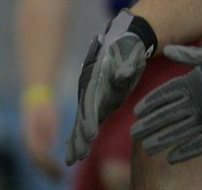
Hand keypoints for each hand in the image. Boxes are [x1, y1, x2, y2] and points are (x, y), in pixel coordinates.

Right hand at [22, 99, 63, 178]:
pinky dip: (47, 164)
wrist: (36, 98)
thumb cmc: (45, 106)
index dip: (48, 164)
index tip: (59, 171)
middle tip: (60, 179)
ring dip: (47, 170)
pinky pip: (39, 156)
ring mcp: (29, 142)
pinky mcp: (33, 142)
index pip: (38, 154)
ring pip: (36, 161)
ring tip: (59, 177)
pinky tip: (56, 169)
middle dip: (48, 171)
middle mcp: (27, 141)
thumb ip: (50, 130)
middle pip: (36, 160)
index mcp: (30, 135)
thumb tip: (52, 145)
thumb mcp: (50, 116)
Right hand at [66, 9, 156, 164]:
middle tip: (77, 156)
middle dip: (79, 136)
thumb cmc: (129, 49)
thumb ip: (125, 67)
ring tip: (72, 159)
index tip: (90, 135)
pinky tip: (77, 153)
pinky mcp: (97, 101)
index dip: (89, 120)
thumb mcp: (129, 55)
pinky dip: (80, 136)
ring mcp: (91, 95)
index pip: (91, 103)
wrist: (125, 42)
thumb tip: (121, 74)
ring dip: (77, 140)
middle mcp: (89, 89)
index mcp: (95, 78)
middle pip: (83, 116)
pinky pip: (87, 120)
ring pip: (82, 121)